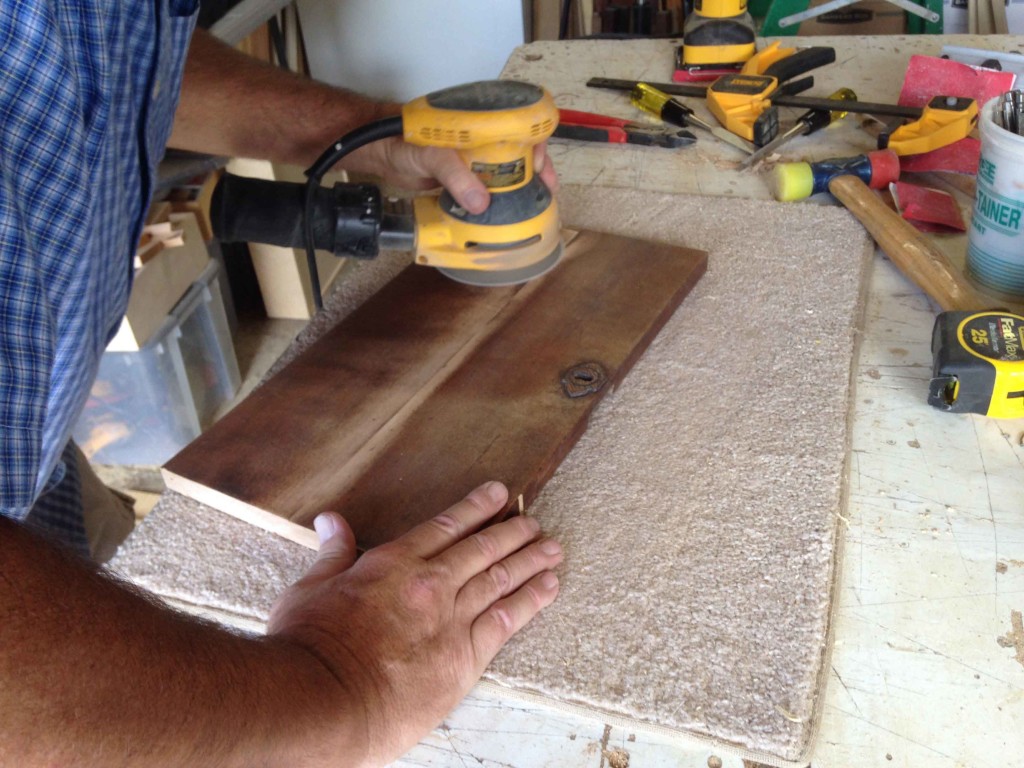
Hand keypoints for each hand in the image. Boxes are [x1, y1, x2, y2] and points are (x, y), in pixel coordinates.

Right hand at [267, 481, 562, 766]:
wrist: (322, 699)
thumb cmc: (308, 647)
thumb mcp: (310, 588)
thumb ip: (332, 553)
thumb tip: (332, 520)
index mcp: (393, 563)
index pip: (445, 526)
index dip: (476, 506)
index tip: (499, 493)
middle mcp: (429, 584)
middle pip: (482, 548)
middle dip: (512, 532)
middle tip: (534, 523)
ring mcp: (450, 619)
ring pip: (501, 580)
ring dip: (530, 561)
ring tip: (553, 550)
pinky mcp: (463, 657)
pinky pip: (507, 621)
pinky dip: (531, 601)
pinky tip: (548, 588)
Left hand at [342, 139, 559, 214]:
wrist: (376, 152)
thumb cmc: (400, 139)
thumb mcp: (431, 154)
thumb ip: (454, 175)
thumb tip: (481, 203)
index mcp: (478, 120)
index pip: (519, 124)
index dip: (536, 144)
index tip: (541, 165)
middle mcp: (480, 136)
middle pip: (518, 151)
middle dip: (535, 170)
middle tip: (545, 191)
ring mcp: (471, 159)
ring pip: (504, 172)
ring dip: (519, 189)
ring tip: (533, 206)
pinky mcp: (461, 179)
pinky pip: (484, 188)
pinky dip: (496, 201)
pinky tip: (506, 214)